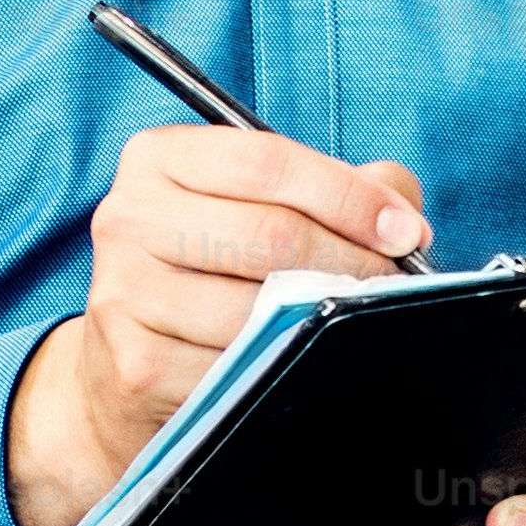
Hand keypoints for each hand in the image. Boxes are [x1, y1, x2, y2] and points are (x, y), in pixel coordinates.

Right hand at [5, 127, 427, 525]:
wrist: (123, 366)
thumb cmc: (213, 269)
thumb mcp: (261, 205)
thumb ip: (338, 188)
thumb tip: (401, 215)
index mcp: (158, 159)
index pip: (266, 163)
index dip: (347, 195)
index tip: (402, 228)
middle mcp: (128, 218)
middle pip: (268, 234)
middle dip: (350, 259)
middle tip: (390, 278)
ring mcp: (125, 294)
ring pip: (257, 307)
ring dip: (323, 317)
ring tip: (351, 315)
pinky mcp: (136, 366)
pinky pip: (237, 367)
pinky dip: (282, 363)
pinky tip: (298, 356)